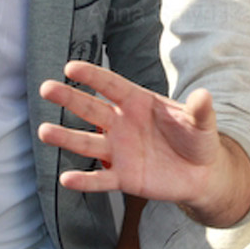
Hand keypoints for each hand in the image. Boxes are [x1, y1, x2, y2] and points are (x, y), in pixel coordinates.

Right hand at [38, 60, 249, 226]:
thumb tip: (204, 95)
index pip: (112, 86)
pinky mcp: (123, 177)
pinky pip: (100, 179)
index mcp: (138, 103)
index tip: (71, 67)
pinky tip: (66, 180)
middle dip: (69, 98)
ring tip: (44, 131)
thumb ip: (199, 110)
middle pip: (91, 109)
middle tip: (46, 89)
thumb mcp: (202, 122)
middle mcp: (122, 124)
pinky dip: (84, 181)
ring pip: (87, 143)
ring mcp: (119, 151)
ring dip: (66, 138)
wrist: (202, 173)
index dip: (92, 76)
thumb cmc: (197, 138)